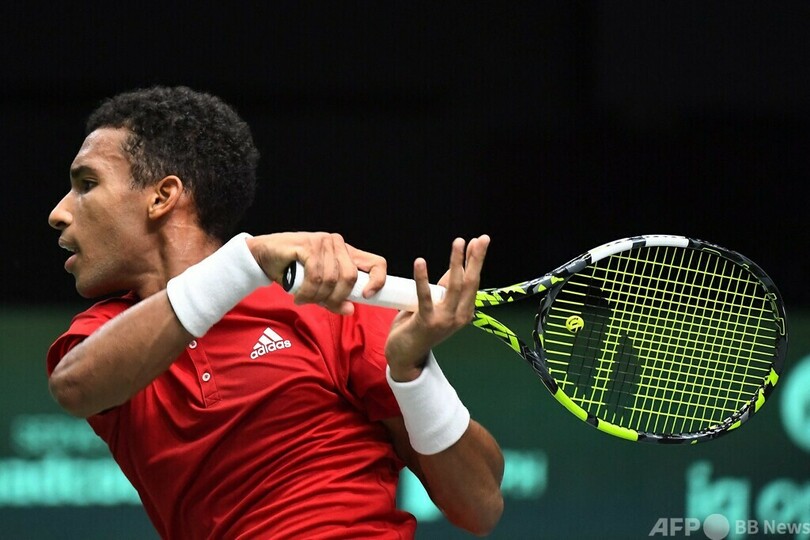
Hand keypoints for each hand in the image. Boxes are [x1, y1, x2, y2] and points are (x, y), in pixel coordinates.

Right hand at [246, 232, 386, 313]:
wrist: (263, 256)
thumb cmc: (292, 270)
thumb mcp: (318, 288)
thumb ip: (334, 297)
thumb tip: (350, 310)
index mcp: (347, 252)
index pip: (377, 263)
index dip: (378, 280)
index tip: (367, 296)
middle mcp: (338, 244)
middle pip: (350, 277)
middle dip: (336, 297)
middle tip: (321, 304)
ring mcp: (323, 242)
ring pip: (331, 279)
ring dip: (316, 296)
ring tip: (304, 299)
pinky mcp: (308, 244)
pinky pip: (315, 276)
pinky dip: (307, 292)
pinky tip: (299, 296)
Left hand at [385, 235, 489, 380]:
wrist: (406, 356)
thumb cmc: (419, 328)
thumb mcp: (437, 306)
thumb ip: (445, 289)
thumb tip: (456, 266)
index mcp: (465, 312)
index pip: (472, 282)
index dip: (475, 261)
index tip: (479, 241)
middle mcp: (459, 316)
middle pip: (470, 282)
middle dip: (476, 258)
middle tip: (482, 238)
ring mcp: (445, 320)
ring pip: (454, 286)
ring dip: (457, 262)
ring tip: (458, 242)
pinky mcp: (427, 322)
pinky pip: (425, 296)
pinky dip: (422, 278)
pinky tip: (420, 262)